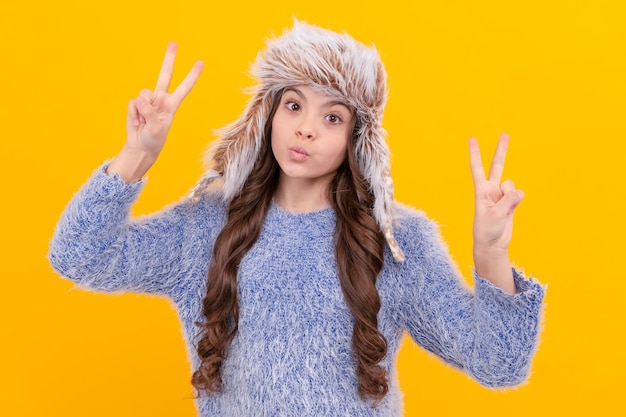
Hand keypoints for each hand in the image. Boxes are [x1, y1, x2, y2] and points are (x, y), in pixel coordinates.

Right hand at [126, 42, 203, 156]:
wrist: (140, 147)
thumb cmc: (153, 140)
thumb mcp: (157, 128)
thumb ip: (150, 112)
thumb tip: (141, 98)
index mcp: (172, 105)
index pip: (184, 87)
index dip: (192, 75)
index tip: (201, 63)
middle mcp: (161, 99)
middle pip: (165, 75)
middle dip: (168, 59)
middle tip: (173, 43)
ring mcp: (148, 100)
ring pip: (144, 93)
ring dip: (142, 109)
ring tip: (144, 122)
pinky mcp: (136, 104)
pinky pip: (133, 103)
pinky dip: (133, 114)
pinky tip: (136, 122)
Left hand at [469, 133, 523, 254]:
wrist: (492, 243)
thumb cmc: (487, 230)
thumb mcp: (495, 215)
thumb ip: (508, 201)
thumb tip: (519, 192)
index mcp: (481, 190)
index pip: (477, 168)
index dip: (475, 153)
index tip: (472, 138)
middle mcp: (491, 189)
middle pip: (497, 165)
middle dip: (501, 150)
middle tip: (505, 134)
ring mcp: (501, 194)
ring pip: (511, 185)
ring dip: (511, 196)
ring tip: (503, 210)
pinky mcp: (511, 201)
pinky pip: (518, 195)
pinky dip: (517, 201)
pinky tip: (511, 211)